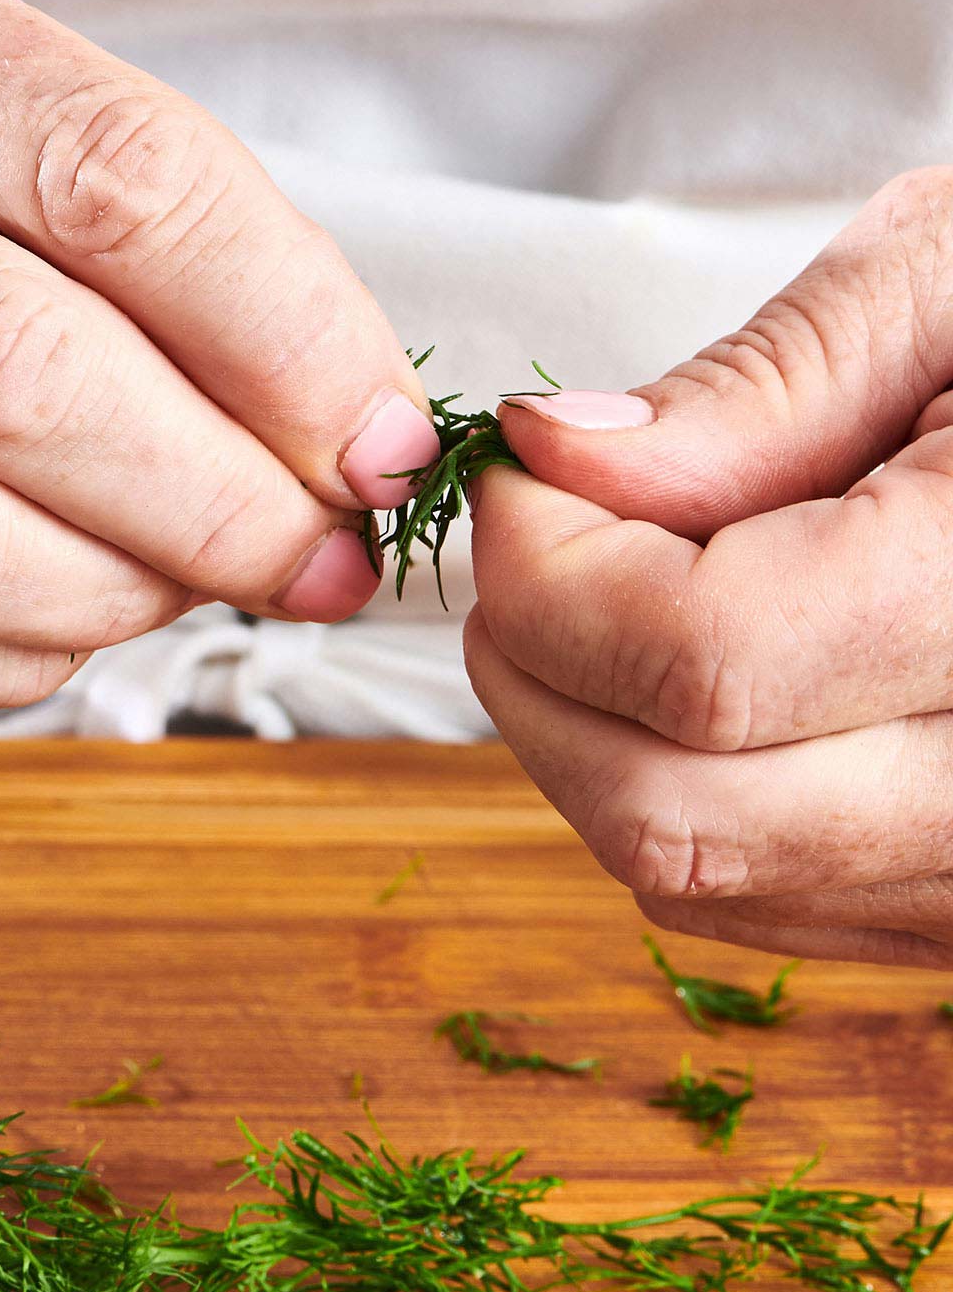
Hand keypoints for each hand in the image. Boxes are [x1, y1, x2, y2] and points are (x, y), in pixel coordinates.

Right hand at [0, 0, 436, 708]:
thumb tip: (344, 441)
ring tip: (172, 583)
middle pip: (17, 376)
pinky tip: (53, 620)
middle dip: (216, 499)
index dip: (294, 339)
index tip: (380, 440)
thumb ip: (147, 223)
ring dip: (104, 596)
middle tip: (304, 550)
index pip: (120, 180)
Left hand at [465, 169, 952, 964]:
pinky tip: (721, 667)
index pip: (702, 665)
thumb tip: (558, 460)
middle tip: (543, 535)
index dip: (554, 571)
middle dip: (542, 666)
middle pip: (668, 811)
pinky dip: (688, 791)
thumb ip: (761, 388)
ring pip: (694, 880)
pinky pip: (763, 903)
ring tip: (637, 583)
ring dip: (602, 736)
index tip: (527, 474)